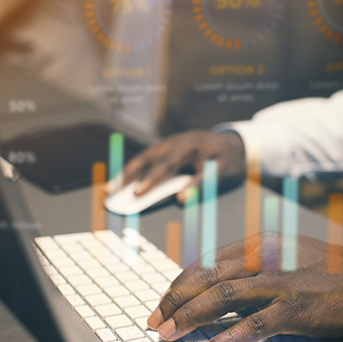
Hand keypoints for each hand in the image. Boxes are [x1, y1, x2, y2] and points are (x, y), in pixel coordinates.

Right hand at [116, 130, 245, 201]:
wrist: (233, 143)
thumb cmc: (227, 159)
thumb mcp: (222, 171)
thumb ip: (202, 183)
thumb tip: (181, 199)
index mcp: (188, 145)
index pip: (165, 165)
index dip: (151, 180)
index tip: (137, 193)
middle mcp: (173, 142)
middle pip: (145, 159)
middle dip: (126, 176)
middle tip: (109, 192)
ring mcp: (167, 145)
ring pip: (141, 160)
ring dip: (125, 175)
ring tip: (109, 190)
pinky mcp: (165, 151)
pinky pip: (146, 162)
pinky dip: (133, 172)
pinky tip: (122, 184)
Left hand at [146, 233, 342, 341]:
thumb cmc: (325, 269)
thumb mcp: (284, 254)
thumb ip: (253, 265)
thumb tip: (218, 287)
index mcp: (258, 244)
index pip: (207, 263)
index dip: (181, 285)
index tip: (165, 303)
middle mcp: (262, 259)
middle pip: (206, 278)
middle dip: (175, 301)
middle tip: (156, 323)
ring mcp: (278, 283)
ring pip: (221, 297)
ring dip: (190, 317)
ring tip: (169, 335)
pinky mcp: (293, 309)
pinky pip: (252, 325)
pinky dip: (225, 339)